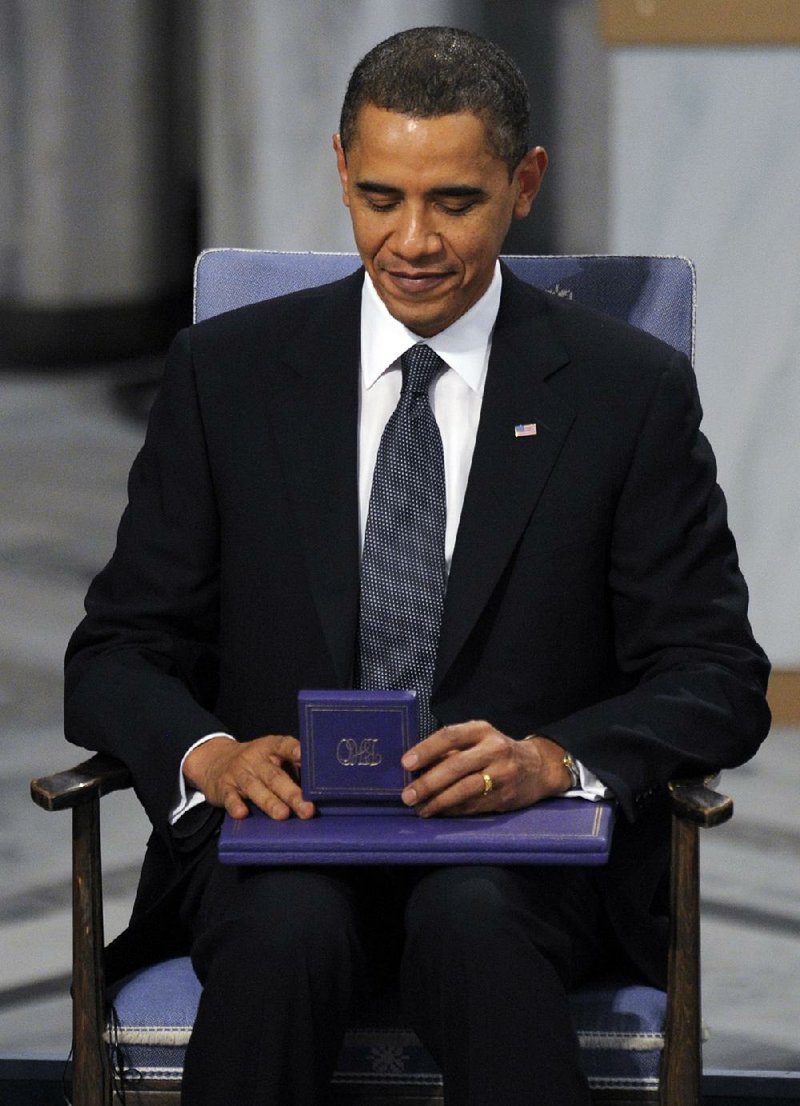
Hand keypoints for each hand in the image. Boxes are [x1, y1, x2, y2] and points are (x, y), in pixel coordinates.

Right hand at [183, 734, 314, 820]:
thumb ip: (293, 766)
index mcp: (270, 748)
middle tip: (307, 809)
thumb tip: (320, 784)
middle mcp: (255, 758)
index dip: (294, 750)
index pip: (284, 745)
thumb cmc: (255, 762)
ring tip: (283, 815)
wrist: (215, 761)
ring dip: (269, 802)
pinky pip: (230, 797)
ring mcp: (239, 773)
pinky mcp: (224, 788)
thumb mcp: (272, 756)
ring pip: (255, 788)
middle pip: (275, 776)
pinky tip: (242, 813)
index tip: (304, 755)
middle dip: (292, 793)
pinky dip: (235, 805)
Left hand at [399, 721, 571, 816]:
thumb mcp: (478, 739)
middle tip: (408, 795)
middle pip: (456, 766)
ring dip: (439, 801)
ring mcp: (502, 774)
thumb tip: (415, 767)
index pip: (450, 736)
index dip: (426, 749)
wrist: (538, 768)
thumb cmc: (497, 751)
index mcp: (482, 730)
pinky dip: (453, 810)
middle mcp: (494, 750)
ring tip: (420, 809)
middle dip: (428, 783)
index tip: (406, 763)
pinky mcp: (505, 797)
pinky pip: (474, 805)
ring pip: (465, 789)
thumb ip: (451, 750)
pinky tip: (438, 812)